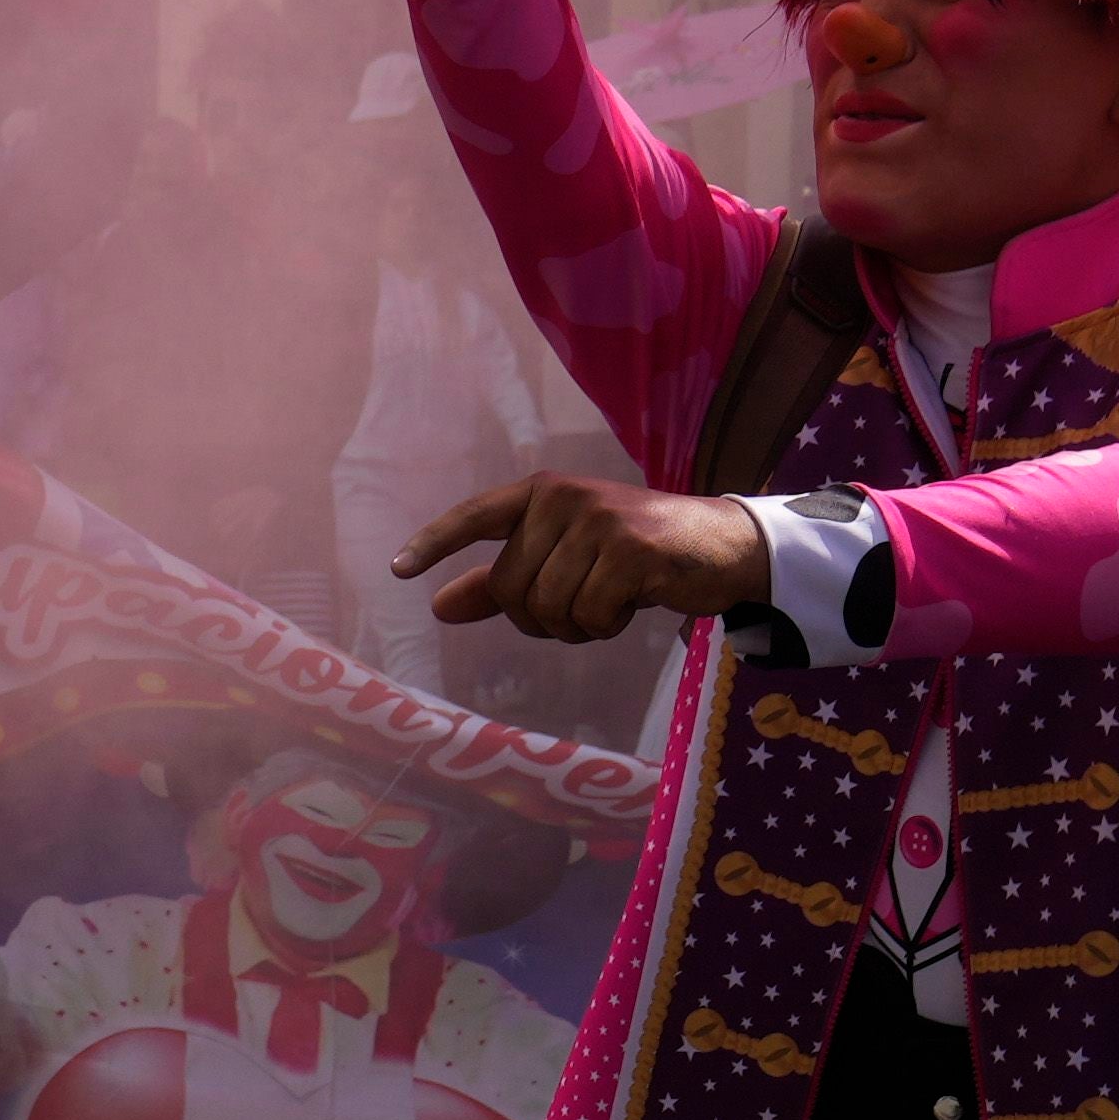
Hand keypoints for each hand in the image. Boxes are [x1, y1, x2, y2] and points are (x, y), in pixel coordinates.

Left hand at [402, 472, 772, 641]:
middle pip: (513, 589)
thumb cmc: (634, 555)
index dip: (435, 543)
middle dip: (540, 618)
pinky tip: (633, 603)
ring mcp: (598, 522)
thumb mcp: (566, 560)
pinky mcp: (632, 551)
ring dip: (577, 626)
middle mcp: (564, 498)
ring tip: (610, 602)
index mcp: (543, 493)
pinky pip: (589, 616)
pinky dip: (606, 626)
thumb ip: (501, 582)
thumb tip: (439, 607)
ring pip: (549, 608)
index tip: (398, 570)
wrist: (719, 545)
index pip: (476, 516)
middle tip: (581, 607)